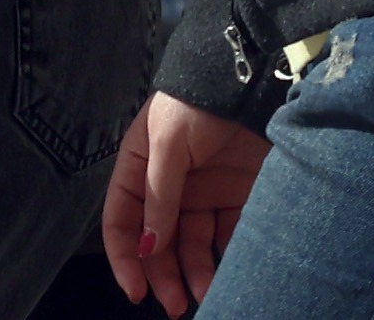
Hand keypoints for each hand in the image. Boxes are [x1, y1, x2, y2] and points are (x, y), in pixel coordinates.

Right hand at [101, 93, 267, 314]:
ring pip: (192, 245)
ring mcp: (203, 192)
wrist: (252, 78)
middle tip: (174, 305)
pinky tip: (231, 275)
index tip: (136, 291)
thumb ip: (158, 195)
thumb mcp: (168, 142)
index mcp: (139, 169)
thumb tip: (149, 248)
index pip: (121, 221)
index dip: (124, 257)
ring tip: (206, 296)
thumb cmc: (197, 103)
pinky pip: (228, 235)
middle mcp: (167, 186)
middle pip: (157, 241)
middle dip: (162, 274)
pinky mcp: (237, 195)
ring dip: (194, 273)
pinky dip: (227, 257)